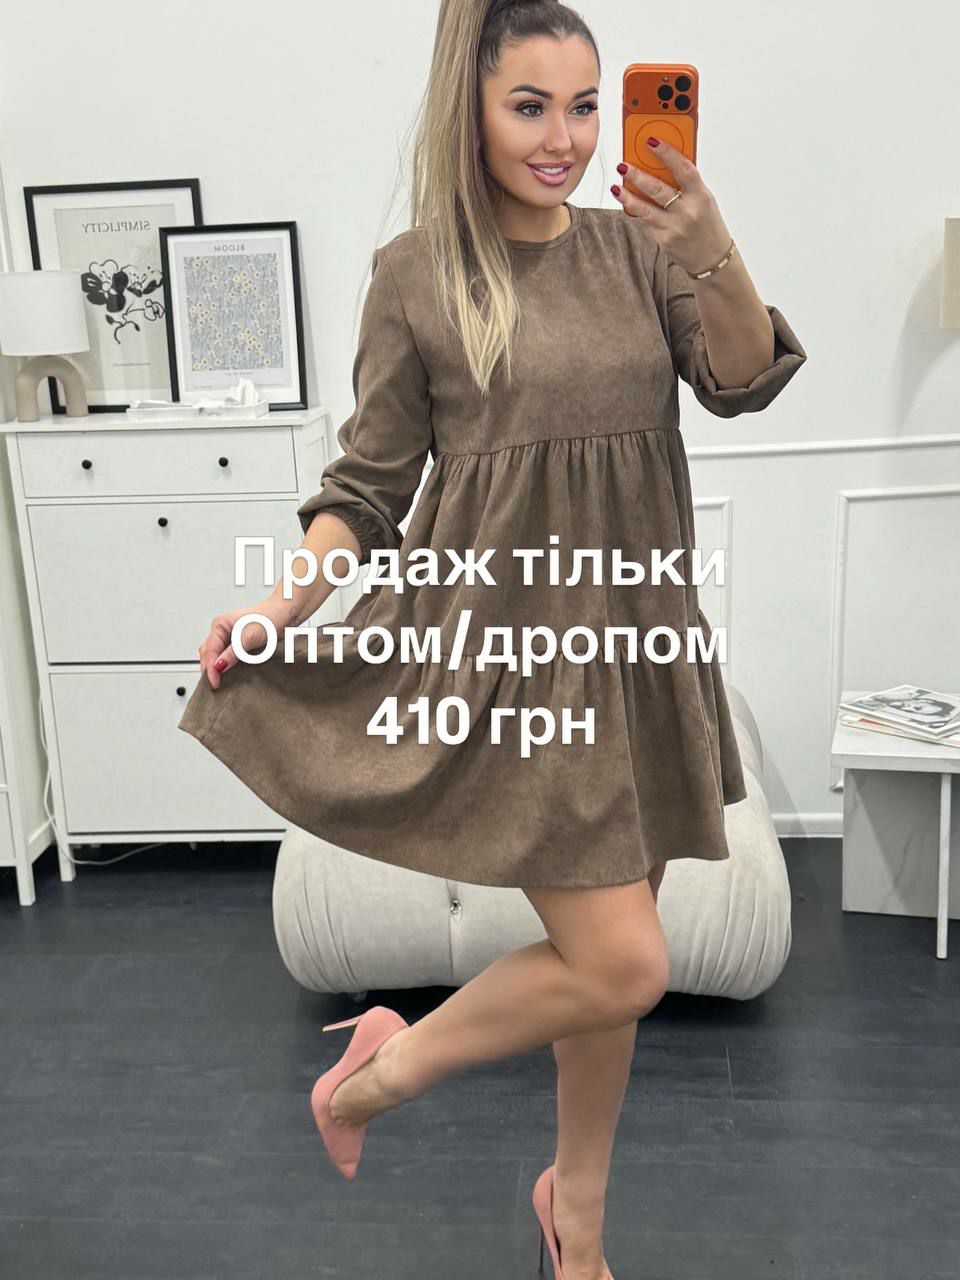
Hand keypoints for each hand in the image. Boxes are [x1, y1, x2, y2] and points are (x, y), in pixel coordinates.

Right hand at [198, 595, 297, 689]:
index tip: (214, 683)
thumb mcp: (248, 637)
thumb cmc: (269, 617)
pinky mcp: (239, 645)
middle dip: (209, 670)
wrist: (285, 613)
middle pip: (208, 654)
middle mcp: (222, 631)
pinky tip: (227, 674)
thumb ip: (232, 653)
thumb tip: (219, 666)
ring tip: (218, 682)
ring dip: (215, 669)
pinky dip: (225, 666)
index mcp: (220, 625)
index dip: (210, 669)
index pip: (209, 651)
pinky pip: (226, 657)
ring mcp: (230, 638)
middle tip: (215, 686)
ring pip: (215, 656)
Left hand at [612, 138, 732, 276]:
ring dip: (627, 196)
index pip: (683, 168)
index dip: (666, 153)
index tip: (651, 141)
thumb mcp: (704, 200)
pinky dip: (638, 212)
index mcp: (701, 196)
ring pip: (644, 209)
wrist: (712, 259)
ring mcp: (674, 228)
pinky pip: (646, 223)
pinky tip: (630, 204)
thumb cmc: (708, 225)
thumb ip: (686, 184)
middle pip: (657, 189)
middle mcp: (687, 212)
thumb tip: (662, 165)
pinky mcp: (664, 240)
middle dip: (637, 175)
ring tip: (616, 187)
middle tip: (623, 165)